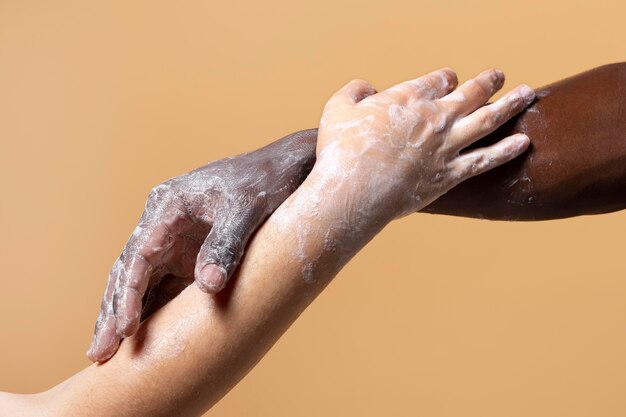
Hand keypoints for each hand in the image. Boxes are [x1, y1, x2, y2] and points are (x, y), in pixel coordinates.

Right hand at [87, 130, 316, 361]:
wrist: (284, 169)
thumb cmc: (263, 182)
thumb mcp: (247, 209)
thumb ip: (226, 243)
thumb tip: (208, 285)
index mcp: (168, 205)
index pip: (138, 254)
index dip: (130, 293)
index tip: (126, 327)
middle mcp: (163, 224)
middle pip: (128, 271)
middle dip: (112, 311)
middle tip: (100, 352)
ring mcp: (174, 242)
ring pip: (139, 283)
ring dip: (122, 315)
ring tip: (104, 353)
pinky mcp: (188, 256)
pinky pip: (162, 285)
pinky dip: (148, 310)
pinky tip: (136, 337)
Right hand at [315, 68, 534, 222]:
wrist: (353, 190)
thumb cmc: (340, 149)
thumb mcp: (337, 108)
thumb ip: (354, 91)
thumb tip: (367, 87)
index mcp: (409, 97)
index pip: (437, 80)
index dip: (446, 78)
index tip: (450, 79)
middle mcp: (435, 117)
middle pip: (470, 93)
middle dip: (488, 82)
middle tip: (499, 75)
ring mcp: (446, 146)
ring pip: (488, 120)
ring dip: (510, 105)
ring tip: (528, 94)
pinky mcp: (449, 174)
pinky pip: (486, 159)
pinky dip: (506, 150)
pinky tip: (524, 141)